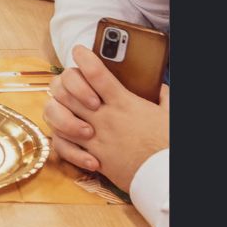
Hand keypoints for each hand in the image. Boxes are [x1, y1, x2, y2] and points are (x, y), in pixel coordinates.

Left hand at [46, 48, 169, 186]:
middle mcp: (105, 117)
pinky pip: (65, 146)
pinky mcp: (92, 157)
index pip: (96, 72)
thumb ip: (162, 97)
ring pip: (59, 117)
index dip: (83, 57)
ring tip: (67, 110)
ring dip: (58, 111)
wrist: (163, 176)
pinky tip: (70, 137)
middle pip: (67, 91)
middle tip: (68, 83)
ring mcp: (95, 138)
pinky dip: (62, 141)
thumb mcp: (168, 114)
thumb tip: (160, 87)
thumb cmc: (166, 144)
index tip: (78, 51)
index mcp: (123, 102)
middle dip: (62, 83)